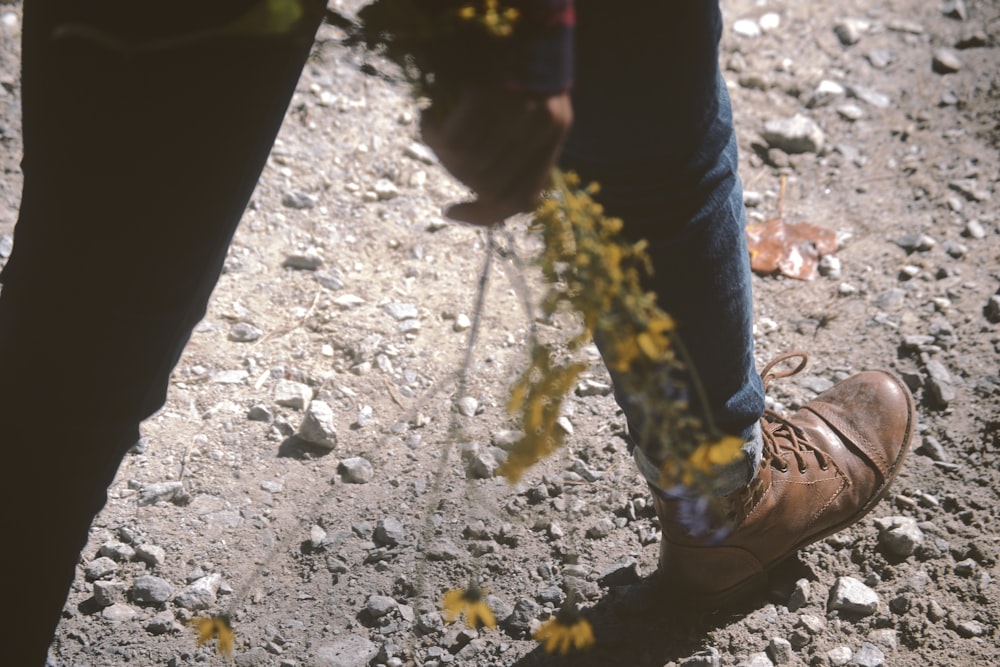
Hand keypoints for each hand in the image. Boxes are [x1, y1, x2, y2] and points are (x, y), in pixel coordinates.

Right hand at [421, 87, 571, 225]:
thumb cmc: (517, 57)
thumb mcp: (531, 98)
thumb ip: (521, 142)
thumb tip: (484, 192)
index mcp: (555, 128)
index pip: (523, 194)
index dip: (485, 215)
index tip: (451, 212)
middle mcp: (542, 123)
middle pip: (490, 185)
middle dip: (457, 176)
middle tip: (441, 151)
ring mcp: (518, 107)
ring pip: (469, 166)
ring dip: (443, 154)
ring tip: (433, 128)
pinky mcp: (489, 90)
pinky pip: (453, 140)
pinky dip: (433, 134)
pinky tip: (428, 118)